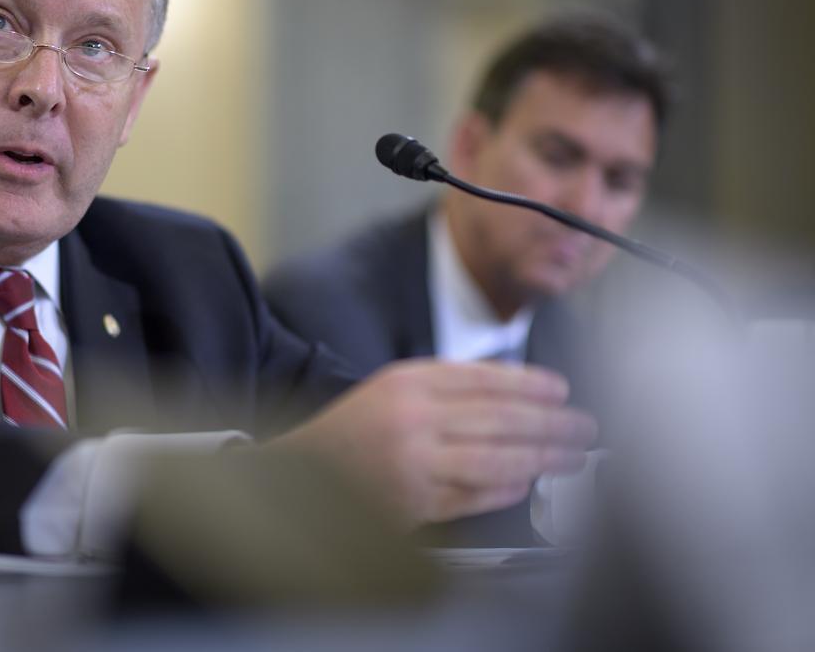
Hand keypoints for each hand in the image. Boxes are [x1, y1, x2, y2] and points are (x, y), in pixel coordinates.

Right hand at [269, 359, 596, 525]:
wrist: (302, 471)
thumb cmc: (353, 430)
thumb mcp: (392, 386)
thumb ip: (447, 383)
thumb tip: (514, 388)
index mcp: (407, 384)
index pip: (483, 380)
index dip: (529, 384)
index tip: (560, 391)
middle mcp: (412, 421)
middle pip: (498, 419)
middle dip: (549, 424)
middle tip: (582, 426)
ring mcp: (413, 465)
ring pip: (493, 459)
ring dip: (539, 458)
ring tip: (569, 456)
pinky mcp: (413, 504)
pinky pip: (471, 496)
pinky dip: (503, 490)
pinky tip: (524, 482)